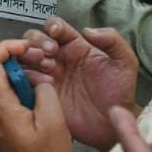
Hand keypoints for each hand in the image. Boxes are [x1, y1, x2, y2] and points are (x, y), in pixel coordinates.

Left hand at [0, 40, 71, 151]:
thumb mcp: (53, 121)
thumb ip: (46, 92)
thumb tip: (41, 80)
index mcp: (1, 105)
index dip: (7, 47)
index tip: (24, 46)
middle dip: (19, 61)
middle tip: (40, 63)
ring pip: (5, 84)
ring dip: (24, 77)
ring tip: (45, 83)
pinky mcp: (5, 124)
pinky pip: (11, 98)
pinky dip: (25, 91)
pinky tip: (42, 99)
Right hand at [17, 16, 138, 149]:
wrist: (112, 124)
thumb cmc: (119, 93)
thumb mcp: (125, 62)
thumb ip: (113, 40)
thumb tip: (88, 30)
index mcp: (76, 47)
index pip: (56, 27)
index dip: (53, 26)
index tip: (56, 32)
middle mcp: (58, 58)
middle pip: (35, 38)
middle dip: (38, 40)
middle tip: (49, 52)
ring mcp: (48, 75)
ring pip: (26, 56)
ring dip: (29, 55)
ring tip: (45, 65)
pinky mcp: (41, 92)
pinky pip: (26, 80)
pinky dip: (28, 77)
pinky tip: (44, 82)